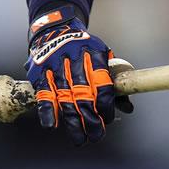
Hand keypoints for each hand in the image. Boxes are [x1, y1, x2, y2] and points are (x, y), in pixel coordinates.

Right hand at [26, 5, 131, 143]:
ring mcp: (55, 63)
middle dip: (91, 117)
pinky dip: (48, 110)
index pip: (102, 81)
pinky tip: (53, 125)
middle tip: (96, 135)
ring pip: (65, 96)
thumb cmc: (84, 49)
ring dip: (73, 120)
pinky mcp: (39, 70)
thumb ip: (112, 82)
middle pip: (84, 92)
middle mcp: (75, 56)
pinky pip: (44, 93)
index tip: (107, 120)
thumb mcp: (101, 57)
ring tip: (80, 138)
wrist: (55, 29)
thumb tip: (128, 107)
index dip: (105, 104)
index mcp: (94, 51)